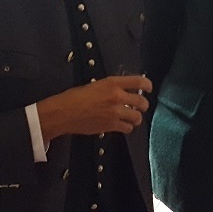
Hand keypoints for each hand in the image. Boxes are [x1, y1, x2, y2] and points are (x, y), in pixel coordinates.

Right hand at [37, 76, 153, 140]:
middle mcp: (117, 97)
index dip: (147, 85)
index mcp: (113, 83)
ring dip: (136, 117)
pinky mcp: (112, 126)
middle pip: (141, 102)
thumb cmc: (75, 97)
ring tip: (132, 117)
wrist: (64, 113)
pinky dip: (127, 127)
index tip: (148, 88)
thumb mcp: (95, 85)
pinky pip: (127, 128)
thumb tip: (121, 92)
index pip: (139, 82)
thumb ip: (110, 88)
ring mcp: (116, 113)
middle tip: (141, 106)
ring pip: (137, 117)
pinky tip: (123, 125)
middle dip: (143, 105)